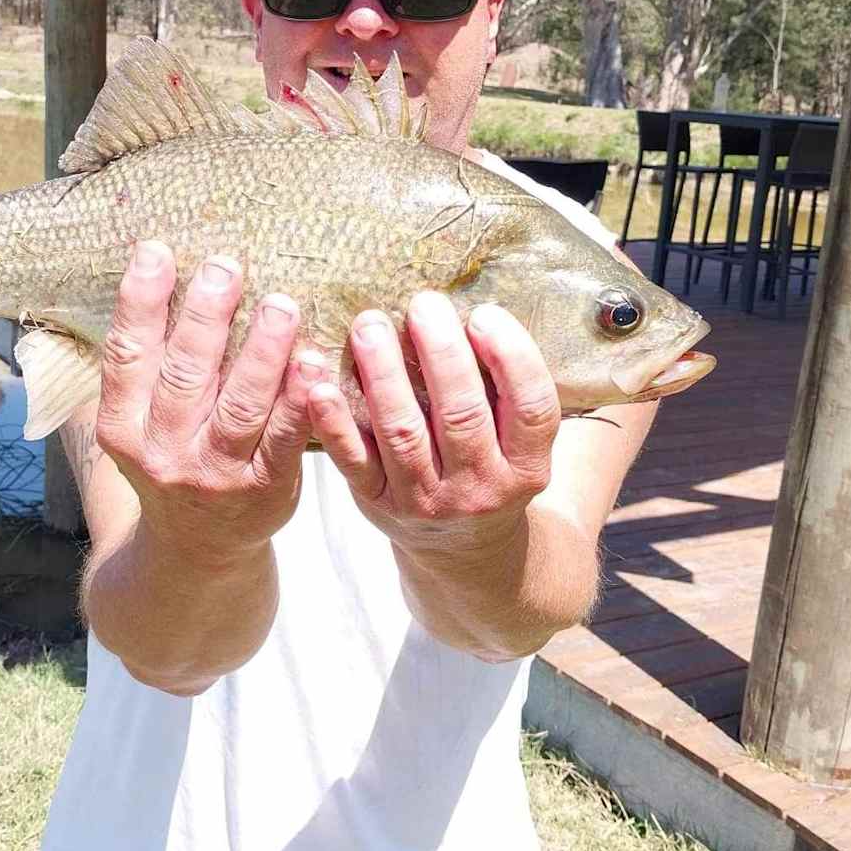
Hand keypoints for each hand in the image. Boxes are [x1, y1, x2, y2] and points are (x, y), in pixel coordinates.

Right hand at [94, 241, 327, 554]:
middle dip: (206, 317)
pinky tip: (314, 362)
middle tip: (227, 266)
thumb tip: (160, 263)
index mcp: (123, 425)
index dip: (140, 301)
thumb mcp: (139, 419)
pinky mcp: (264, 490)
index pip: (127, 354)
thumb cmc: (173, 455)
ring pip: (240, 406)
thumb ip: (149, 360)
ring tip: (281, 305)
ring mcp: (214, 474)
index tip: (157, 250)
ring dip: (262, 353)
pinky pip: (285, 439)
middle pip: (184, 375)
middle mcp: (163, 451)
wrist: (197, 546)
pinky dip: (299, 400)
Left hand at [305, 292, 559, 558]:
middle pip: (462, 414)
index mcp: (527, 466)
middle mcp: (480, 487)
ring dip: (384, 375)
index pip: (531, 407)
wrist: (461, 547)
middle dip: (441, 353)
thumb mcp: (519, 442)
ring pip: (404, 433)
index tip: (484, 314)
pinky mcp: (377, 501)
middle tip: (422, 304)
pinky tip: (320, 387)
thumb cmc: (490, 466)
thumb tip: (473, 310)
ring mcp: (426, 500)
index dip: (512, 356)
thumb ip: (508, 389)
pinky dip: (334, 424)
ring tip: (370, 326)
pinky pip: (353, 460)